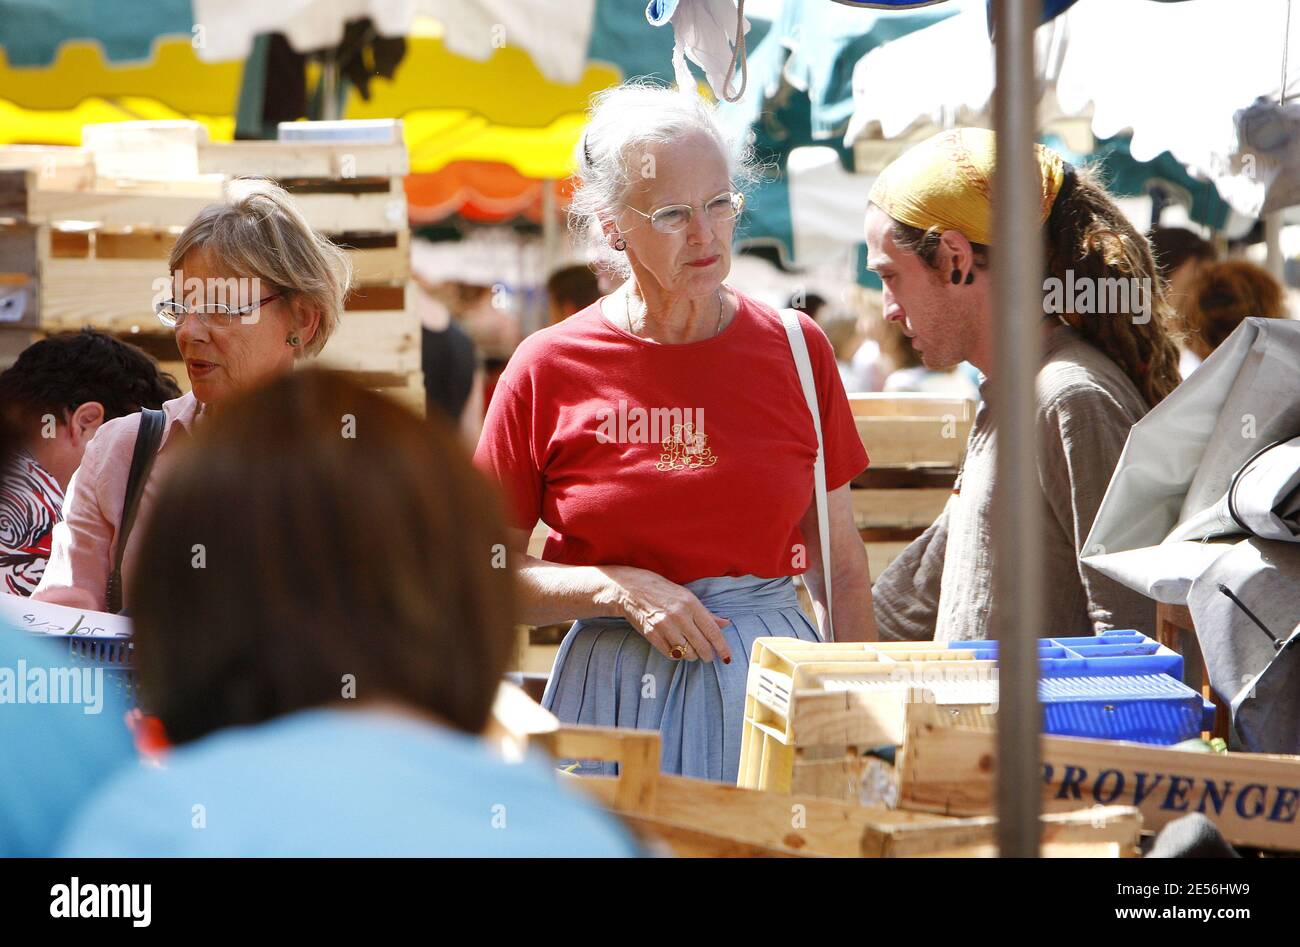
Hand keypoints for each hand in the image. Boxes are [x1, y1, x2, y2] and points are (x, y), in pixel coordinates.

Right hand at [603, 565, 732, 662]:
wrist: (632, 589)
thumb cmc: (663, 591)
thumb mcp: (687, 597)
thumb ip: (707, 613)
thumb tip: (726, 624)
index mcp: (691, 604)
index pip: (712, 631)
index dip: (722, 647)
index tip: (727, 658)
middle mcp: (679, 615)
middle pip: (701, 645)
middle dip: (708, 655)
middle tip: (708, 656)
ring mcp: (664, 626)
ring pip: (687, 653)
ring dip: (692, 656)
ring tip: (692, 651)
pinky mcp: (652, 634)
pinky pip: (671, 654)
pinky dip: (677, 655)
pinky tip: (678, 649)